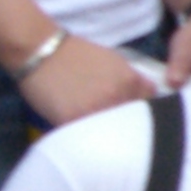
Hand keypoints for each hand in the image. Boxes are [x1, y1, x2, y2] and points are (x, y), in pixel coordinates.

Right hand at [18, 35, 158, 128]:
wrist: (41, 51)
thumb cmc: (76, 54)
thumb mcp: (113, 60)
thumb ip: (132, 80)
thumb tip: (149, 93)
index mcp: (129, 82)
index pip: (148, 107)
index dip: (141, 113)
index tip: (134, 118)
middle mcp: (117, 97)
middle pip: (131, 124)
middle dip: (125, 127)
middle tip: (114, 129)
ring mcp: (95, 111)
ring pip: (109, 134)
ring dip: (106, 137)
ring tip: (98, 135)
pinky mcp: (73, 122)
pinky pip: (85, 138)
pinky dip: (85, 139)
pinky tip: (82, 136)